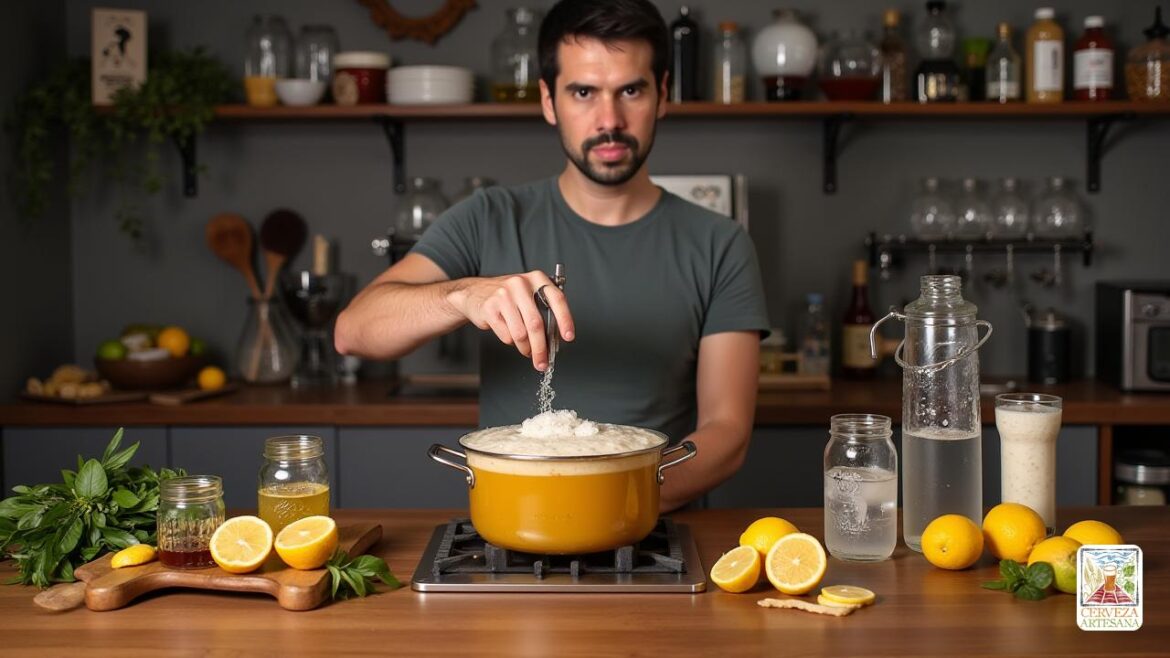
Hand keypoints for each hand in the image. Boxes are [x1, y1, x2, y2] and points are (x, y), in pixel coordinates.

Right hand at [447, 271, 573, 370]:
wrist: (475, 293)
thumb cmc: (508, 297)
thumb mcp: (529, 295)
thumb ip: (544, 311)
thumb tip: (556, 338)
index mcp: (536, 279)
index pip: (557, 299)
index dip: (565, 320)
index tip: (569, 336)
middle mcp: (520, 284)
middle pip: (536, 323)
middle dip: (541, 348)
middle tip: (543, 361)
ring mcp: (503, 295)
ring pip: (520, 333)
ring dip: (525, 348)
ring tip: (526, 350)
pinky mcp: (490, 308)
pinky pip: (506, 335)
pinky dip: (510, 342)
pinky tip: (510, 335)